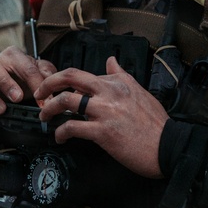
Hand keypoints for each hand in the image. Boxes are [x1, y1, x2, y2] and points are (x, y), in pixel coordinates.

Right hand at [0, 46, 56, 114]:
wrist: (9, 87)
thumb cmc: (24, 79)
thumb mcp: (40, 75)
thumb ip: (47, 74)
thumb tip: (52, 81)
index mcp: (13, 55)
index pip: (25, 65)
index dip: (35, 84)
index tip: (43, 102)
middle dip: (5, 82)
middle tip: (17, 99)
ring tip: (0, 110)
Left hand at [35, 56, 166, 178]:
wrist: (168, 146)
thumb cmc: (156, 124)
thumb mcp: (140, 91)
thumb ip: (122, 76)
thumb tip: (112, 61)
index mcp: (117, 82)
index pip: (83, 74)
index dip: (64, 81)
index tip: (56, 89)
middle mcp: (109, 92)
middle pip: (70, 77)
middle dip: (47, 83)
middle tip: (38, 92)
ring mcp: (105, 111)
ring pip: (66, 100)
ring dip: (48, 109)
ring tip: (44, 117)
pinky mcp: (102, 132)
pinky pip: (72, 127)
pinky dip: (61, 132)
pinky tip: (60, 137)